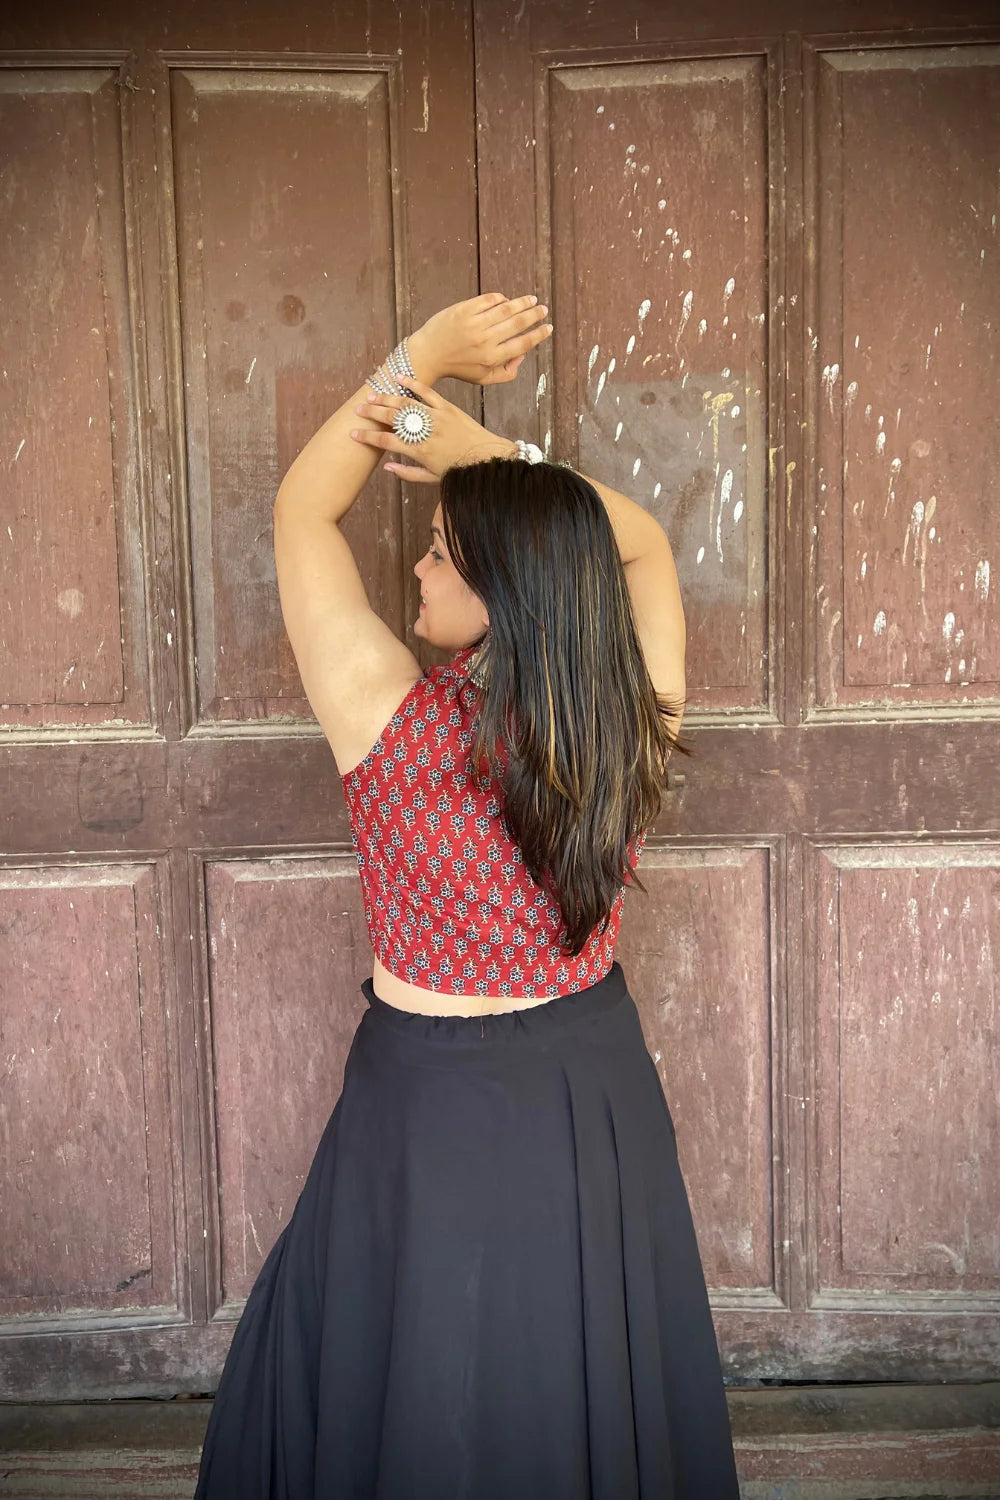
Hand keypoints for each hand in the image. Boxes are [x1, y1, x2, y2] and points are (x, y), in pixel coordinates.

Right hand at [350, 379, 515, 483]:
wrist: (487, 459)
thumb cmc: (459, 472)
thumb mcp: (432, 479)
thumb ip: (408, 473)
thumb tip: (386, 467)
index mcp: (420, 451)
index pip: (387, 441)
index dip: (368, 437)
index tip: (354, 434)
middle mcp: (426, 433)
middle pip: (392, 419)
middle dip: (372, 414)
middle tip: (358, 410)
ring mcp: (437, 418)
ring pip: (406, 404)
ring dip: (386, 398)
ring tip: (372, 396)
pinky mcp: (448, 408)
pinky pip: (427, 393)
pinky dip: (411, 384)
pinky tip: (397, 378)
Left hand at [409, 293, 551, 384]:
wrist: (428, 354)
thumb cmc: (458, 367)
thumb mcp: (483, 379)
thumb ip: (507, 372)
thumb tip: (523, 355)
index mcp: (492, 358)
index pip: (523, 343)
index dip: (539, 334)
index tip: (548, 327)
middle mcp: (485, 340)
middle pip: (517, 323)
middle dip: (534, 314)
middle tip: (543, 309)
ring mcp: (474, 323)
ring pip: (505, 308)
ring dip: (522, 302)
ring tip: (532, 299)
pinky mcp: (463, 310)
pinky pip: (488, 300)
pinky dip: (500, 298)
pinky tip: (507, 300)